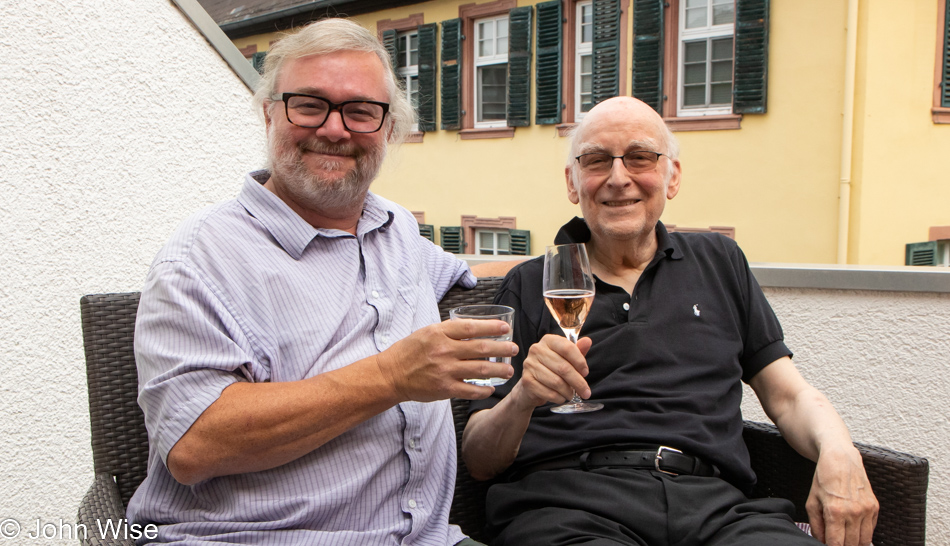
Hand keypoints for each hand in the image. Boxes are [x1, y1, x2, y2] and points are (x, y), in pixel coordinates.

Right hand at [374, 319, 516, 402]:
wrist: (391, 375)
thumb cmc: (410, 351)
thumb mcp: (428, 333)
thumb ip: (450, 331)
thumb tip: (476, 329)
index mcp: (440, 333)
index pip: (471, 327)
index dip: (492, 327)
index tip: (505, 328)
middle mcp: (444, 350)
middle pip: (481, 348)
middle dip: (502, 349)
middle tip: (514, 349)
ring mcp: (445, 371)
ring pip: (480, 370)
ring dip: (499, 370)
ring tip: (509, 370)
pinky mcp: (444, 389)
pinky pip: (471, 390)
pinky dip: (484, 389)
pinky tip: (491, 388)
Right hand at [509, 334, 592, 409]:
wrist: (532, 385)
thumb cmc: (552, 369)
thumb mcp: (566, 358)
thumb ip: (577, 350)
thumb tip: (587, 341)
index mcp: (548, 340)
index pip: (567, 348)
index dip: (580, 362)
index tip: (585, 373)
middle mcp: (536, 350)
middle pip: (563, 367)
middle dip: (578, 382)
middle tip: (586, 392)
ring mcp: (529, 365)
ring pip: (557, 382)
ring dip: (568, 392)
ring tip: (571, 394)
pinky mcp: (527, 380)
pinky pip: (548, 392)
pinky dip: (559, 398)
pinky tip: (561, 397)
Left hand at [806, 446, 878, 545]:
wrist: (841, 459)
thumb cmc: (823, 480)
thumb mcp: (812, 502)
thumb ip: (816, 526)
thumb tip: (821, 542)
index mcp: (835, 512)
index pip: (837, 544)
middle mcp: (854, 512)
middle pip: (851, 545)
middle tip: (835, 541)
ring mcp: (867, 510)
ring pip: (864, 541)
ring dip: (854, 543)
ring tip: (844, 539)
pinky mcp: (875, 508)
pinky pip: (871, 530)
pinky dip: (863, 534)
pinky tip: (853, 529)